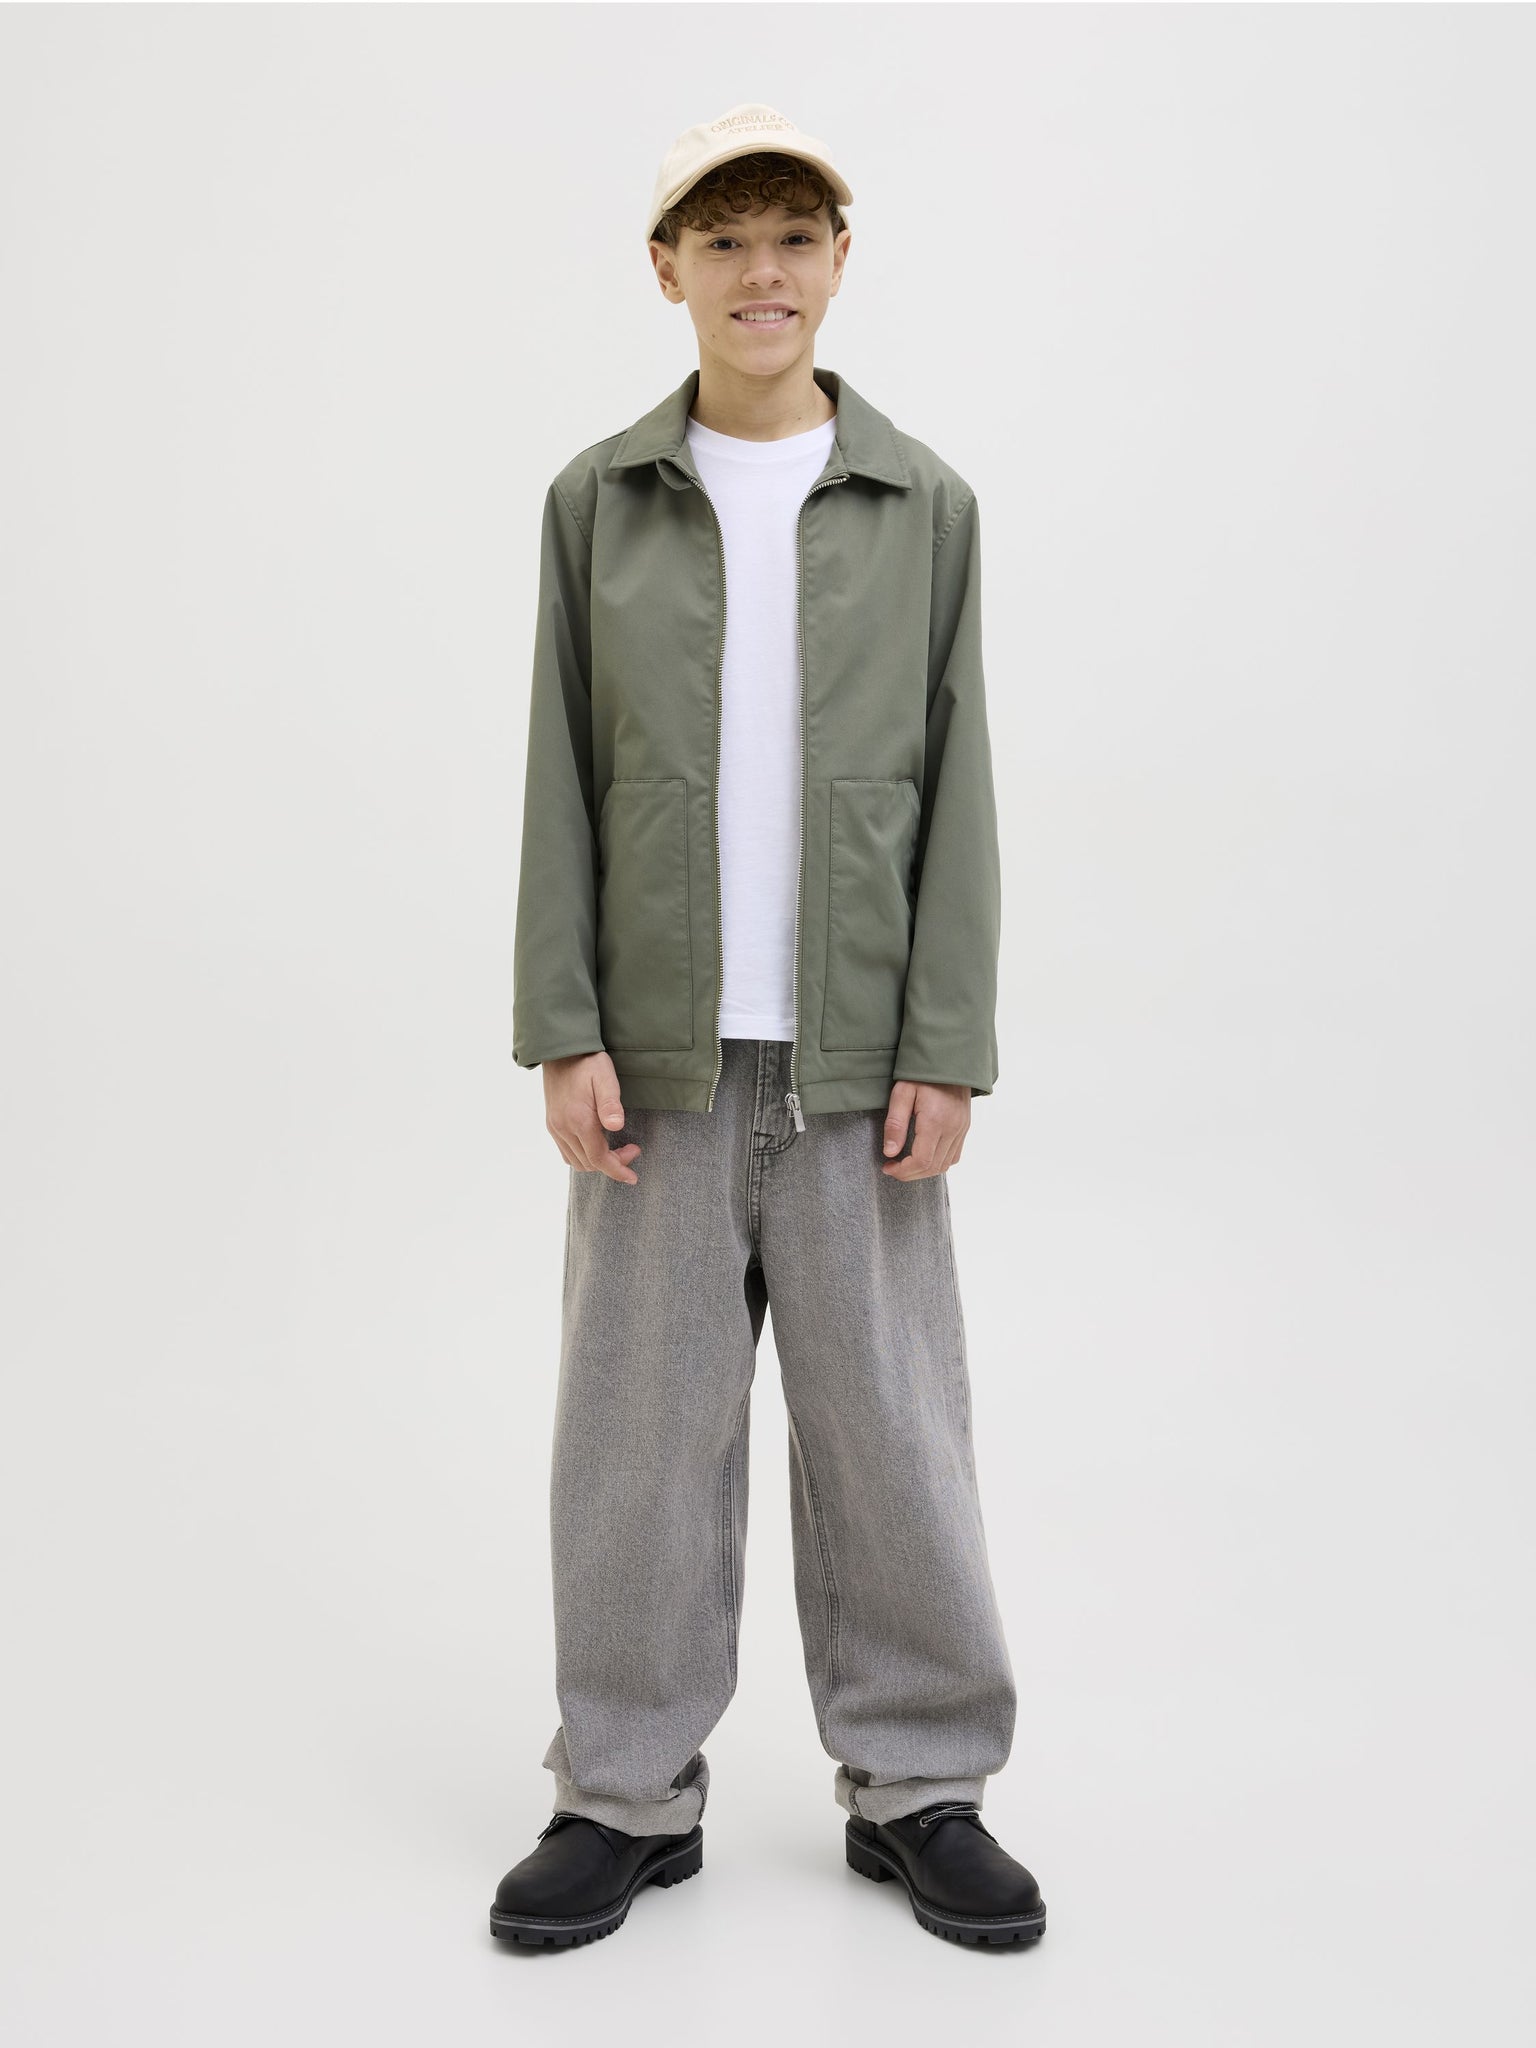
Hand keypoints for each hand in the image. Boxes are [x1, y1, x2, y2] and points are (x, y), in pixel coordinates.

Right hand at [543, 1051, 641, 1182]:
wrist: (560, 1050)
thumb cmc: (587, 1063)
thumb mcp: (605, 1078)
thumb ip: (610, 1104)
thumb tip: (616, 1126)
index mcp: (579, 1120)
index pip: (599, 1159)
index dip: (617, 1170)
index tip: (633, 1176)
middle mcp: (563, 1128)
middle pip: (589, 1163)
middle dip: (612, 1164)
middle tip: (631, 1150)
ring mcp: (555, 1127)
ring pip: (576, 1161)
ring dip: (597, 1162)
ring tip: (616, 1150)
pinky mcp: (552, 1123)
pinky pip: (566, 1152)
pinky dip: (583, 1156)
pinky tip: (596, 1145)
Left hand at [880, 1079, 969, 1179]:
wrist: (950, 1056)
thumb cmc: (922, 1072)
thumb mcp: (902, 1092)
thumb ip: (895, 1124)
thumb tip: (890, 1153)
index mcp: (936, 1121)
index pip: (921, 1160)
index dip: (903, 1171)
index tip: (887, 1167)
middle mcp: (953, 1129)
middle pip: (933, 1167)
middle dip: (910, 1174)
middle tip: (892, 1168)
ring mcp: (962, 1129)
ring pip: (945, 1164)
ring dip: (924, 1171)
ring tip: (905, 1165)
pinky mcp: (965, 1126)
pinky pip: (954, 1155)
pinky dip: (938, 1163)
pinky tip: (924, 1157)